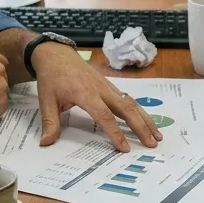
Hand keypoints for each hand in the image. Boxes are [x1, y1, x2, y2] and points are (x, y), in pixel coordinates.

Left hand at [32, 43, 160, 151]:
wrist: (56, 54)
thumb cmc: (52, 77)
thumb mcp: (46, 100)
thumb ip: (50, 123)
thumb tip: (46, 143)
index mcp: (85, 93)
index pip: (104, 116)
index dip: (115, 132)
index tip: (125, 148)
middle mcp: (100, 89)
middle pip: (126, 109)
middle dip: (140, 126)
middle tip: (152, 144)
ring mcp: (107, 86)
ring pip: (131, 103)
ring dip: (145, 119)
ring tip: (157, 135)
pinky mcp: (109, 85)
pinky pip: (127, 99)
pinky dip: (139, 111)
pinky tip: (146, 121)